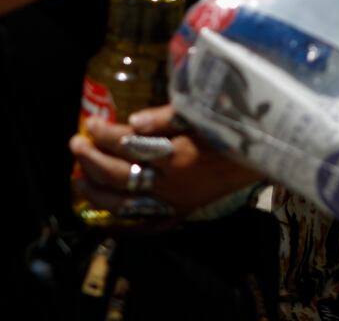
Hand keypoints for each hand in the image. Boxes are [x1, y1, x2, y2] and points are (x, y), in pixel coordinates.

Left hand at [69, 105, 262, 218]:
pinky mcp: (180, 213)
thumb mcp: (203, 114)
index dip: (105, 132)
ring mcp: (174, 203)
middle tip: (75, 143)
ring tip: (78, 178)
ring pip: (123, 204)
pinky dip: (122, 222)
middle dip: (91, 159)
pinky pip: (145, 225)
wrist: (263, 157)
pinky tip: (106, 215)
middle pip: (119, 175)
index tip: (91, 121)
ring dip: (95, 192)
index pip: (128, 144)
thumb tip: (131, 121)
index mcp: (176, 155)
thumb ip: (166, 117)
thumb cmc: (233, 128)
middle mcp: (171, 184)